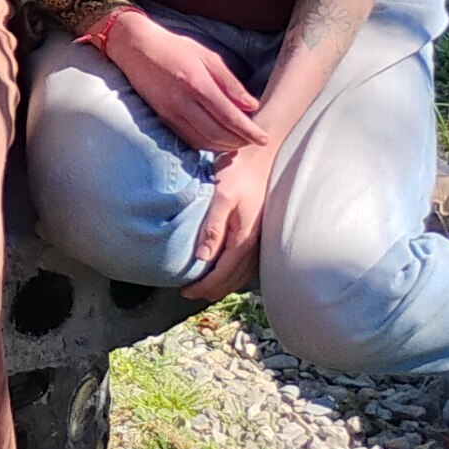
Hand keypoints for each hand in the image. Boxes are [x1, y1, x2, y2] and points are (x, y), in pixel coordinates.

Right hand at [97, 6, 262, 154]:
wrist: (136, 48)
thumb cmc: (175, 48)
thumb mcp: (207, 57)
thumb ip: (230, 83)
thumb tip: (251, 106)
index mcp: (197, 83)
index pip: (228, 115)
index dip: (248, 130)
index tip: (264, 138)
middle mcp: (182, 102)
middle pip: (217, 133)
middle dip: (239, 142)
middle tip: (254, 141)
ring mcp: (170, 113)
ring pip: (202, 141)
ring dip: (224, 147)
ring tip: (239, 143)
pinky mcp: (162, 118)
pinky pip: (188, 139)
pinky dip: (206, 145)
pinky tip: (217, 141)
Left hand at [191, 133, 279, 296]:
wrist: (263, 155)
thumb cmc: (241, 172)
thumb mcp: (223, 196)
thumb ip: (213, 227)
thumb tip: (202, 258)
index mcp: (243, 239)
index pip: (222, 274)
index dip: (203, 287)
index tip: (185, 291)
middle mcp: (253, 244)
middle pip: (232, 279)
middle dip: (212, 289)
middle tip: (191, 292)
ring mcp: (258, 239)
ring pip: (241, 273)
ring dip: (223, 283)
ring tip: (205, 286)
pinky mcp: (258, 231)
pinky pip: (246, 262)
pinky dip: (233, 272)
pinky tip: (225, 268)